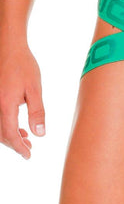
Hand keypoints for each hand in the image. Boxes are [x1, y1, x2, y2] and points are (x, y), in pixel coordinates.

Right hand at [0, 44, 45, 159]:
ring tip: (27, 139)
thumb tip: (40, 134)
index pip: (10, 135)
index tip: (28, 156)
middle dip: (15, 144)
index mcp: (5, 106)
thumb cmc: (24, 67)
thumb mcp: (35, 90)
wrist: (9, 48)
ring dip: (11, 136)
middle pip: (1, 134)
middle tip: (29, 150)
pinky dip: (6, 126)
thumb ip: (37, 112)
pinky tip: (20, 126)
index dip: (19, 148)